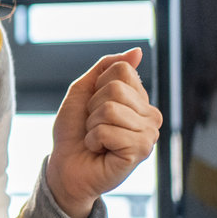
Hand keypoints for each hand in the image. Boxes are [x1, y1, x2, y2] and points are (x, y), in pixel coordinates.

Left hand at [45, 47, 162, 217]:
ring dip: (93, 125)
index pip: (122, 70)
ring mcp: (149, 135)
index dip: (97, 87)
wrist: (65, 166)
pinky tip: (100, 150)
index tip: (93, 107)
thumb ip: (106, 68)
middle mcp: (151, 116)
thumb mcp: (83, 92)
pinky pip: (109, 130)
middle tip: (94, 126)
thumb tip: (137, 51)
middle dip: (93, 107)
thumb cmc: (74, 132)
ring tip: (97, 139)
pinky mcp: (141, 151)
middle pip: (117, 88)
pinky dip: (95, 139)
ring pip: (111, 109)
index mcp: (140, 100)